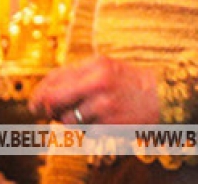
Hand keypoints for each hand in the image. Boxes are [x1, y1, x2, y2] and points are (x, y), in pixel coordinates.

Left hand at [28, 55, 158, 124]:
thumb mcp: (105, 68)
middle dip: (46, 108)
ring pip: (68, 119)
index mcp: (96, 64)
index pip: (55, 78)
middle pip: (54, 100)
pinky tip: (102, 121)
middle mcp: (98, 83)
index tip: (34, 102)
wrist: (163, 95)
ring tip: (88, 113)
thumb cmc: (128, 81)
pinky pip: (85, 131)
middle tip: (46, 112)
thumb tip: (44, 93)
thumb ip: (77, 76)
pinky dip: (87, 129)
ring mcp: (104, 105)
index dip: (39, 92)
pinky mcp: (110, 124)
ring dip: (71, 120)